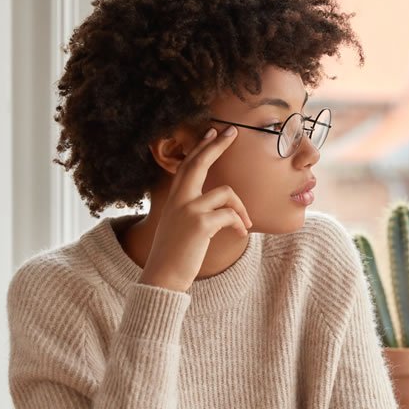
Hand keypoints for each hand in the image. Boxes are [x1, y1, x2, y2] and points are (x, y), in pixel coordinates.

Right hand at [140, 125, 253, 292]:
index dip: (201, 148)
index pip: (188, 165)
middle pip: (199, 164)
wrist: (163, 277)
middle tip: (232, 132)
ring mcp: (188, 210)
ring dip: (241, 209)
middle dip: (216, 145)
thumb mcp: (182, 225)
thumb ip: (195, 209)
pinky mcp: (200, 224)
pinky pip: (230, 215)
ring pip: (226, 193)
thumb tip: (223, 203)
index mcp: (174, 199)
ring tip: (244, 225)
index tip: (212, 131)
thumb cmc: (177, 254)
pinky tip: (240, 235)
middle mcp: (179, 200)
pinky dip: (239, 224)